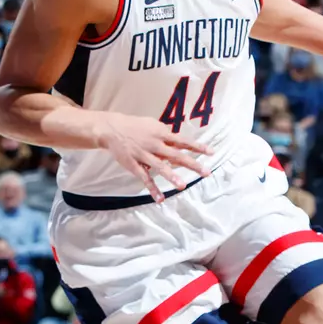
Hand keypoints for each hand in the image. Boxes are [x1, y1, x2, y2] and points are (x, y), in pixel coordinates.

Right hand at [92, 112, 211, 200]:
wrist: (111, 129)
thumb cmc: (135, 126)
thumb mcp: (152, 124)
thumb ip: (166, 133)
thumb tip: (179, 140)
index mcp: (161, 134)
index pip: (183, 141)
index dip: (197, 147)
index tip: (211, 152)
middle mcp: (155, 145)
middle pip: (176, 155)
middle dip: (192, 164)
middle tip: (206, 172)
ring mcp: (144, 156)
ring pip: (159, 167)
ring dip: (171, 176)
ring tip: (182, 185)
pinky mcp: (134, 165)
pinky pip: (145, 178)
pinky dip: (152, 189)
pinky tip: (161, 199)